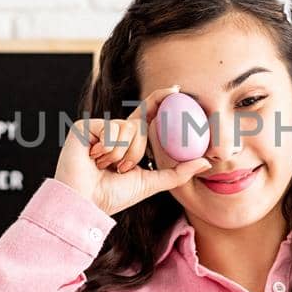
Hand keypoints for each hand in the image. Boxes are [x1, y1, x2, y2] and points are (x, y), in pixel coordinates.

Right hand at [56, 84, 210, 219]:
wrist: (86, 202)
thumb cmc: (113, 195)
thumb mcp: (152, 182)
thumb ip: (178, 172)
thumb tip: (206, 162)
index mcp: (128, 139)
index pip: (147, 114)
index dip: (160, 99)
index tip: (177, 89)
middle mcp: (114, 130)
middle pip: (140, 125)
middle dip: (135, 152)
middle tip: (119, 169)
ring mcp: (99, 127)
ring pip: (126, 128)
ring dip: (120, 154)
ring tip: (104, 166)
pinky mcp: (85, 127)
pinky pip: (111, 129)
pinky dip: (107, 149)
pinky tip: (93, 159)